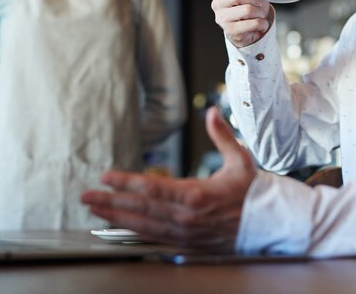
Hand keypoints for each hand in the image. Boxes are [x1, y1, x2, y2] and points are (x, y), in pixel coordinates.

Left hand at [81, 107, 256, 250]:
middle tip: (86, 196)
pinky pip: (154, 237)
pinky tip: (117, 225)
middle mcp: (186, 217)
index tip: (105, 177)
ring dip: (115, 217)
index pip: (152, 187)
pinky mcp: (186, 243)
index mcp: (196, 194)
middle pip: (140, 208)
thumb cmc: (252, 192)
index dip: (125, 182)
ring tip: (94, 210)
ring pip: (143, 225)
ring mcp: (185, 233)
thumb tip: (211, 111)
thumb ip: (221, 135)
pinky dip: (133, 231)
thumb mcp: (240, 159)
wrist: (269, 224)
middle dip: (110, 202)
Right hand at [211, 0, 272, 47]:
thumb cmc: (244, 7)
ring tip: (261, 13)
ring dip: (260, 11)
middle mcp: (218, 3)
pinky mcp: (230, 31)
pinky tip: (261, 23)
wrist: (243, 31)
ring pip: (247, 9)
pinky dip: (261, 23)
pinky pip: (252, 23)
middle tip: (260, 1)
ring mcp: (222, 18)